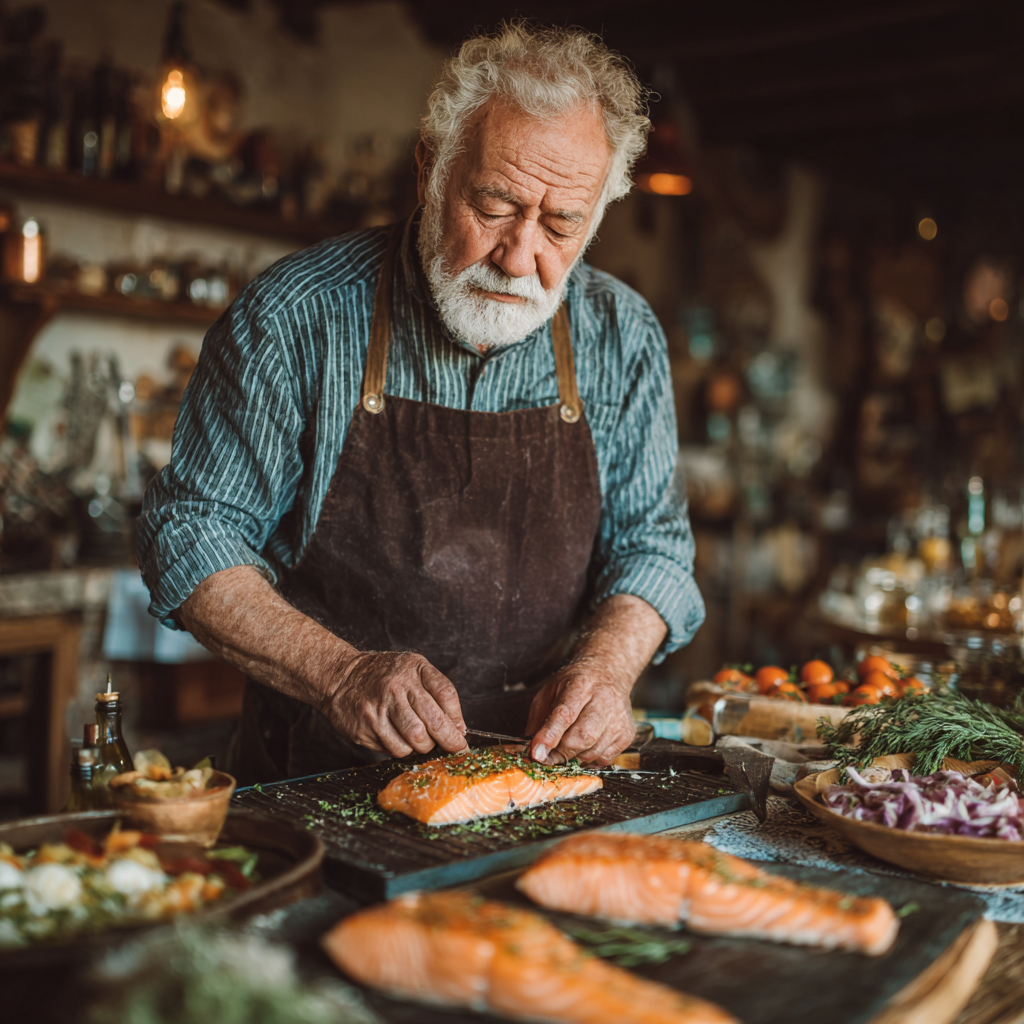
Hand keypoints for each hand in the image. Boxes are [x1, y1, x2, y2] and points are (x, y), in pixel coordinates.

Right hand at [322, 651, 466, 757]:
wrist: (341, 677)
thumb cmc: (386, 675)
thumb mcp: (414, 669)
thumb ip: (439, 692)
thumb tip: (459, 729)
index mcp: (412, 669)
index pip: (445, 695)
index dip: (457, 719)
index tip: (461, 733)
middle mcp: (395, 688)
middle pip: (432, 723)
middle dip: (447, 741)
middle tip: (451, 746)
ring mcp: (377, 709)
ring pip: (414, 742)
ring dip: (422, 747)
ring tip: (418, 738)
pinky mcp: (364, 729)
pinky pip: (394, 750)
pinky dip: (402, 749)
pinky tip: (397, 737)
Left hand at [526, 659, 636, 765]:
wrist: (609, 673)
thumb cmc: (575, 684)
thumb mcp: (550, 691)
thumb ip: (539, 719)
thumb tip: (532, 750)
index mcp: (580, 685)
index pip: (565, 713)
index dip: (550, 735)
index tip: (537, 753)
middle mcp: (604, 701)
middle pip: (582, 736)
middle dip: (561, 752)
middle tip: (548, 756)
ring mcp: (619, 719)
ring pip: (593, 752)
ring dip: (574, 756)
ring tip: (568, 745)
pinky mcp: (627, 734)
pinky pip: (604, 759)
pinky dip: (589, 759)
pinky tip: (585, 746)